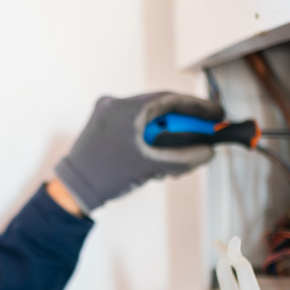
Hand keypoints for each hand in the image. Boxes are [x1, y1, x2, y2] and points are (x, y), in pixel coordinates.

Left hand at [53, 92, 223, 213]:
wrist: (73, 189)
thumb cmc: (106, 176)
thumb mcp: (152, 167)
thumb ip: (184, 158)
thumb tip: (207, 152)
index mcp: (126, 108)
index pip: (171, 99)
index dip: (197, 108)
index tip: (216, 115)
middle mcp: (115, 104)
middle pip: (161, 109)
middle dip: (182, 127)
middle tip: (202, 139)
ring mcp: (107, 113)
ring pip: (149, 119)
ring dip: (166, 136)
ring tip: (173, 161)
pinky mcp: (104, 124)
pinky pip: (136, 125)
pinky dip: (150, 138)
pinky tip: (155, 159)